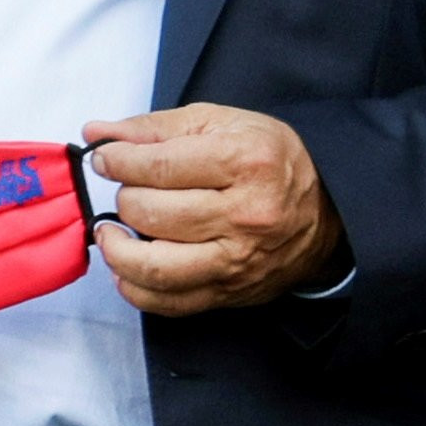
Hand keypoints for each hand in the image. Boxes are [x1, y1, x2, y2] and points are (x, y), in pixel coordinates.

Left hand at [82, 103, 342, 317]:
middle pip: (152, 214)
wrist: (327, 210)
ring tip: (111, 232)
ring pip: (155, 266)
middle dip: (124, 199)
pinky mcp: (232, 292)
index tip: (105, 159)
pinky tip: (126, 269)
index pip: (157, 166)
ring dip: (117, 249)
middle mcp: (244, 215)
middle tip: (126, 190)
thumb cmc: (268, 159)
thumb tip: (97, 133)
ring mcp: (238, 260)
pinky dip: (135, 289)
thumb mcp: (220, 122)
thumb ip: (154, 128)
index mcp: (244, 162)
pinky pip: (170, 303)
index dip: (118, 161)